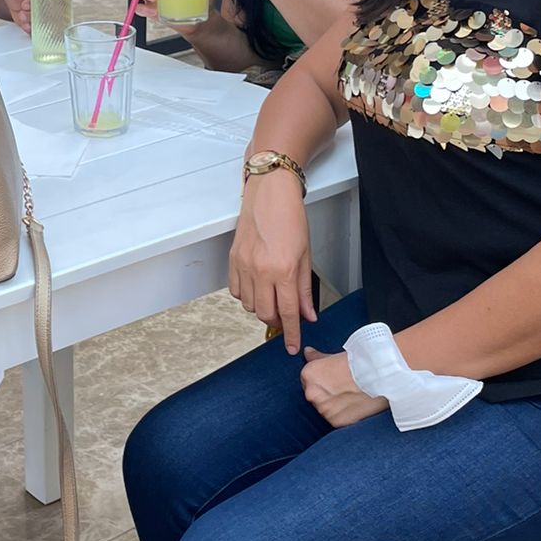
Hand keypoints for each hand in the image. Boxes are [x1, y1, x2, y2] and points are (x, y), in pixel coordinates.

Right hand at [230, 170, 313, 351]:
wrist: (269, 194)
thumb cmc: (290, 218)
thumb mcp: (306, 255)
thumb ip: (305, 288)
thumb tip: (307, 314)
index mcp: (284, 270)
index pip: (288, 313)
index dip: (291, 333)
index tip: (292, 346)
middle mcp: (261, 271)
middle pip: (266, 314)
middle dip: (277, 322)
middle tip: (286, 318)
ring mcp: (244, 266)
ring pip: (249, 305)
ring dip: (262, 308)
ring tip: (272, 298)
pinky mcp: (232, 260)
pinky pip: (236, 291)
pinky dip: (246, 296)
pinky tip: (257, 288)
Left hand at [301, 348, 387, 427]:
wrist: (380, 375)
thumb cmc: (359, 362)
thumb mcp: (336, 356)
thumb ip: (318, 358)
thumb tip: (307, 352)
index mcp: (309, 374)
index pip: (308, 382)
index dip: (323, 382)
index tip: (336, 380)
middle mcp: (311, 393)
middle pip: (315, 397)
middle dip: (327, 395)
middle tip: (345, 388)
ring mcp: (323, 408)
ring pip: (326, 410)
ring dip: (335, 406)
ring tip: (352, 396)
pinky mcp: (336, 421)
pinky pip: (336, 420)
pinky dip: (344, 415)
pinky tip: (355, 406)